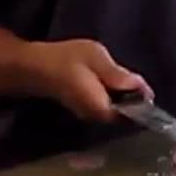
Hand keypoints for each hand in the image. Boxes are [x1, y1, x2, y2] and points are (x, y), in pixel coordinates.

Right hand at [24, 39, 151, 122]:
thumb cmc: (63, 59)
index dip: (143, 99)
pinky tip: (110, 83)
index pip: (134, 113)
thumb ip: (117, 74)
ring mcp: (90, 116)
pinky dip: (112, 96)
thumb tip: (141, 87)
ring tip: (125, 80)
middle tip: (136, 81)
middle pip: (126, 113)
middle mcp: (97, 118)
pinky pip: (106, 106)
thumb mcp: (95, 56)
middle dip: (135, 99)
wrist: (31, 67)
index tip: (144, 86)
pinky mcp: (84, 109)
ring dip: (123, 97)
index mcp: (102, 108)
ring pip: (116, 110)